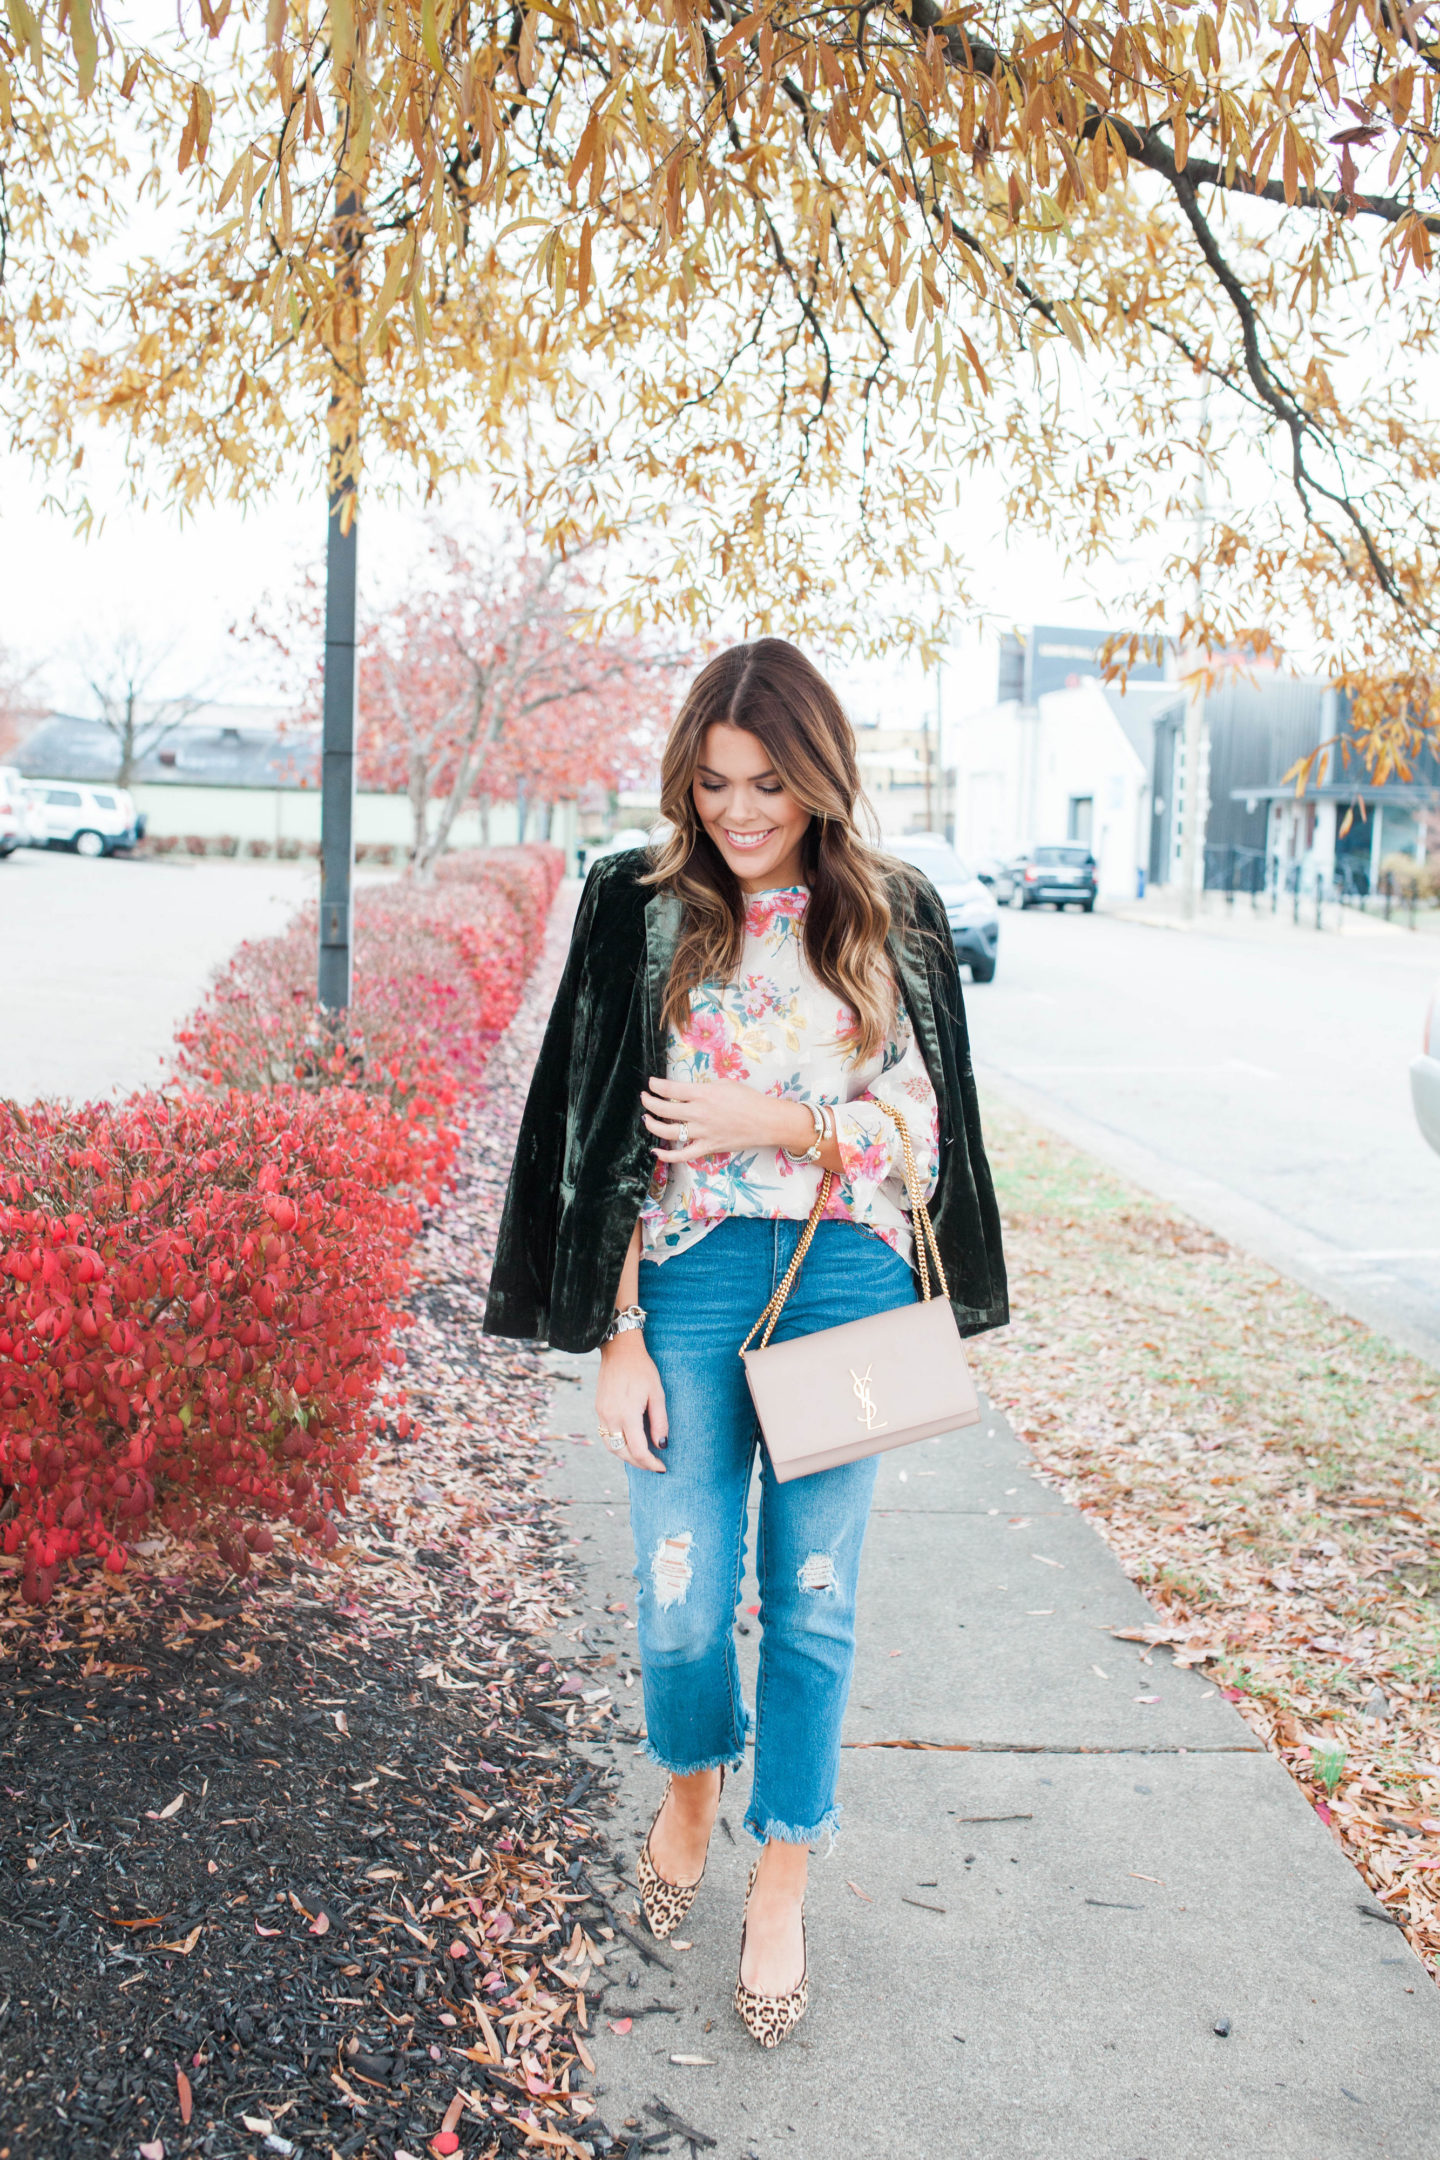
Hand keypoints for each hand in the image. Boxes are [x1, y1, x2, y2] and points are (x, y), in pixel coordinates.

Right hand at [596, 1330, 667, 1471]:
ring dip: (627, 1457)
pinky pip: (606, 1435)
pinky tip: (629, 1443)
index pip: (638, 1450)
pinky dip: (617, 1445)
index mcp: (627, 1414)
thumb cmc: (642, 1370)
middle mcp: (611, 1417)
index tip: (662, 1468)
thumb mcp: (657, 1394)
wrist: (620, 1351)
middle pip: (623, 1453)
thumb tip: (661, 1445)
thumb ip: (660, 1422)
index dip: (651, 1463)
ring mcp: (602, 1414)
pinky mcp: (599, 1409)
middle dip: (640, 1464)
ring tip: (643, 1458)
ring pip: (612, 1447)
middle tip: (654, 1465)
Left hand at [642, 1076, 813, 1163]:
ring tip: (646, 1118)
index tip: (652, 1083)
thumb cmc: (749, 1100)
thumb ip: (704, 1088)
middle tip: (645, 1097)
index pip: (670, 1088)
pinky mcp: (707, 1147)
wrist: (767, 1121)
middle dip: (649, 1102)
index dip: (656, 1085)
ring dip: (652, 1124)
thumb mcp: (725, 1084)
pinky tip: (655, 1150)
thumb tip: (690, 1092)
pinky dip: (666, 1155)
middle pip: (663, 1109)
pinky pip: (682, 1155)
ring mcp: (702, 1132)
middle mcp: (699, 1113)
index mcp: (703, 1094)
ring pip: (667, 1131)